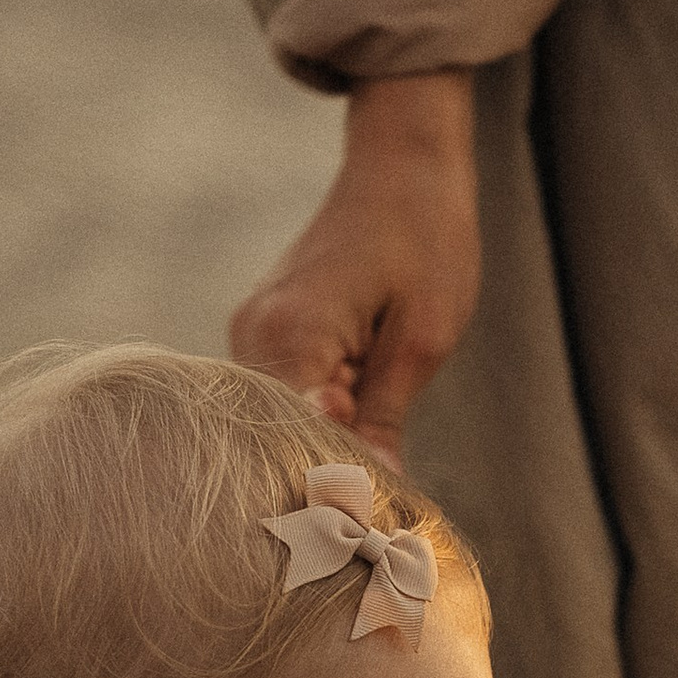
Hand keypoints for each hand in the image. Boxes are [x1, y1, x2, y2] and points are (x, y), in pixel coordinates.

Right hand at [230, 67, 480, 462]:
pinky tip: (361, 414)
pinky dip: (321, 415)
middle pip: (275, 437)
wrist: (403, 165)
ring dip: (326, 441)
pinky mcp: (266, 331)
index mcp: (289, 335)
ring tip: (378, 440)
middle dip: (328, 469)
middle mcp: (253, 336)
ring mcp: (253, 333)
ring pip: (279, 420)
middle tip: (384, 490)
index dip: (330, 482)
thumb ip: (385, 419)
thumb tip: (371, 493)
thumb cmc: (424, 237)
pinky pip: (285, 395)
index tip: (371, 512)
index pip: (289, 440)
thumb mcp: (422, 339)